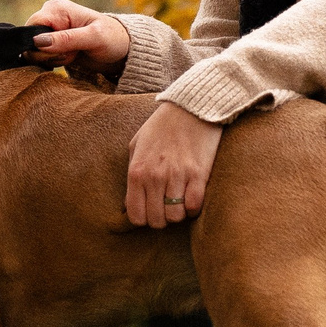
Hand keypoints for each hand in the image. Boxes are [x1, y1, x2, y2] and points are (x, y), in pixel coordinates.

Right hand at [26, 0, 130, 78]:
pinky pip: (41, 57)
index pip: (31, 27)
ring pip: (35, 52)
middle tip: (71, 54)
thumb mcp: (93, 38)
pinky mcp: (53, 43)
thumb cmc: (113, 39)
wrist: (122, 50)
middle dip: (49, 54)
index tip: (62, 52)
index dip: (41, 44)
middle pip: (31, 41)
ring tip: (74, 55)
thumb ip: (66, 39)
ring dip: (53, 59)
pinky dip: (54, 61)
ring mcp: (51, 30)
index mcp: (57, 8)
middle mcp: (51, 16)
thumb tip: (38, 42)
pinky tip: (70, 59)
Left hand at [125, 100, 222, 227]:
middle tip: (167, 207)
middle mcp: (155, 176)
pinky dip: (193, 207)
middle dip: (162, 219)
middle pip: (157, 220)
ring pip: (176, 216)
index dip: (144, 219)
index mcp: (137, 171)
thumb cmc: (162, 126)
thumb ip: (131, 174)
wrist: (191, 107)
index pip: (136, 216)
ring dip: (179, 213)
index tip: (151, 211)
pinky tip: (192, 196)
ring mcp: (177, 175)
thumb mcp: (137, 145)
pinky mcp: (199, 174)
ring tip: (180, 201)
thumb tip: (127, 205)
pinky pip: (194, 206)